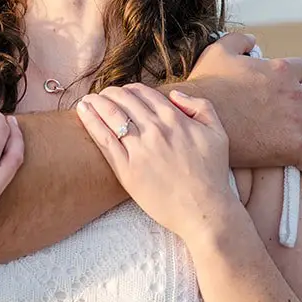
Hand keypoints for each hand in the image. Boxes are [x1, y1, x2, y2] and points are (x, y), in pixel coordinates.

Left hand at [76, 84, 239, 242]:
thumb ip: (200, 106)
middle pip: (124, 100)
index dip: (129, 89)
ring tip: (87, 100)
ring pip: (111, 115)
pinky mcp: (127, 170)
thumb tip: (174, 94)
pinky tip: (83, 112)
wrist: (204, 211)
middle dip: (110, 93)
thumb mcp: (217, 133)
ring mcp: (140, 149)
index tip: (122, 92)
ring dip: (97, 102)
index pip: (143, 93)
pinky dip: (91, 121)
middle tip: (101, 95)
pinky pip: (104, 139)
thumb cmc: (212, 174)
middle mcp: (156, 130)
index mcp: (175, 119)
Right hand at [188, 33, 301, 181]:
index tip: (290, 90)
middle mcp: (295, 96)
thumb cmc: (205, 85)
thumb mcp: (219, 52)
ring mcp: (296, 124)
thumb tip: (253, 40)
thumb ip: (239, 40)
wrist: (195, 120)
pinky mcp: (291, 150)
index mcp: (282, 71)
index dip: (299, 81)